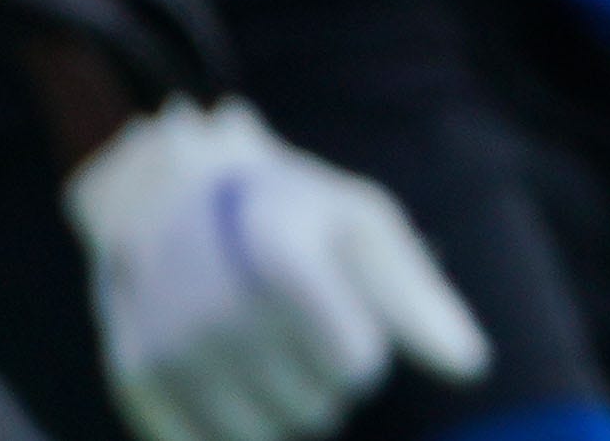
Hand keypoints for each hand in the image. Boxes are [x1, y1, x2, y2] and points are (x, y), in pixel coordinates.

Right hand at [65, 98, 486, 440]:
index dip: (364, 344)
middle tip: (296, 321)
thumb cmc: (287, 209)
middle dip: (324, 377)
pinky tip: (229, 376)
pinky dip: (233, 425)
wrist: (170, 193)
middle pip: (319, 408)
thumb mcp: (361, 224)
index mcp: (280, 259)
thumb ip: (417, 298)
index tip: (342, 307)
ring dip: (282, 404)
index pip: (358, 368)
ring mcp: (170, 348)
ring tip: (262, 343)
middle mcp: (216, 308)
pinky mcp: (137, 380)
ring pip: (271, 438)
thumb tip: (471, 367)